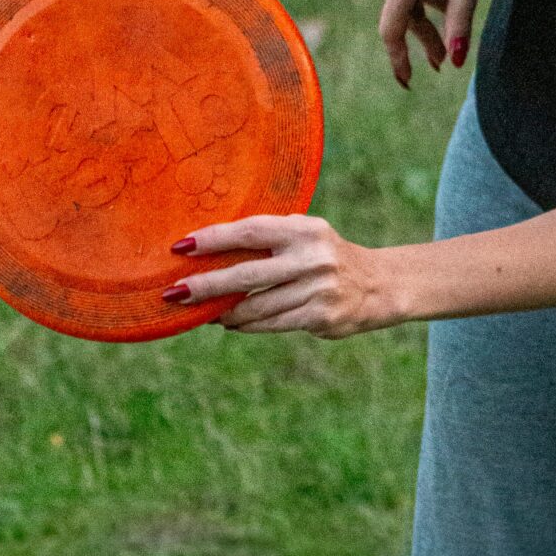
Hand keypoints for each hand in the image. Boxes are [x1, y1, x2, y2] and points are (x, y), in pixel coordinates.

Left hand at [166, 214, 405, 338]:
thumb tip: (207, 249)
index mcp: (303, 229)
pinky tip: (229, 323)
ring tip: (201, 312)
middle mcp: (312, 257)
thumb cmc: (325, 255)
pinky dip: (246, 325)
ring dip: (223, 313)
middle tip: (175, 293)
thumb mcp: (304, 235)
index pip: (249, 231)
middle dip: (206, 285)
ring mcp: (317, 289)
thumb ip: (268, 237)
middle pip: (246, 274)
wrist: (379, 284)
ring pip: (256, 306)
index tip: (181, 246)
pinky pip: (271, 324)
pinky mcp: (320, 316)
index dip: (213, 239)